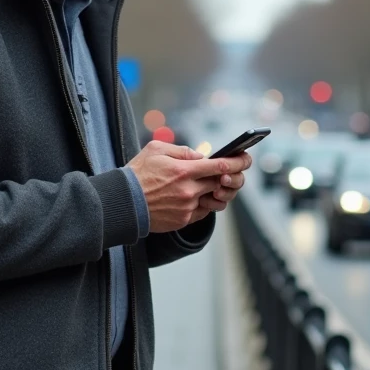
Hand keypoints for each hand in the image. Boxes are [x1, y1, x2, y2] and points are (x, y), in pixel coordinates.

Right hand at [126, 141, 251, 233]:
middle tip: (229, 172)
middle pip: (221, 183)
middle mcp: (188, 190)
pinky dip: (203, 203)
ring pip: (214, 199)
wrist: (123, 203)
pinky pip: (203, 211)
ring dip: (216, 191)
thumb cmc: (138, 173)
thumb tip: (202, 156)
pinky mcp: (183, 220)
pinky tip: (194, 196)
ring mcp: (187, 207)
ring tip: (210, 185)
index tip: (245, 159)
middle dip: (229, 177)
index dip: (237, 162)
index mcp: (184, 171)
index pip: (221, 166)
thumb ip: (183, 151)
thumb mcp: (156, 149)